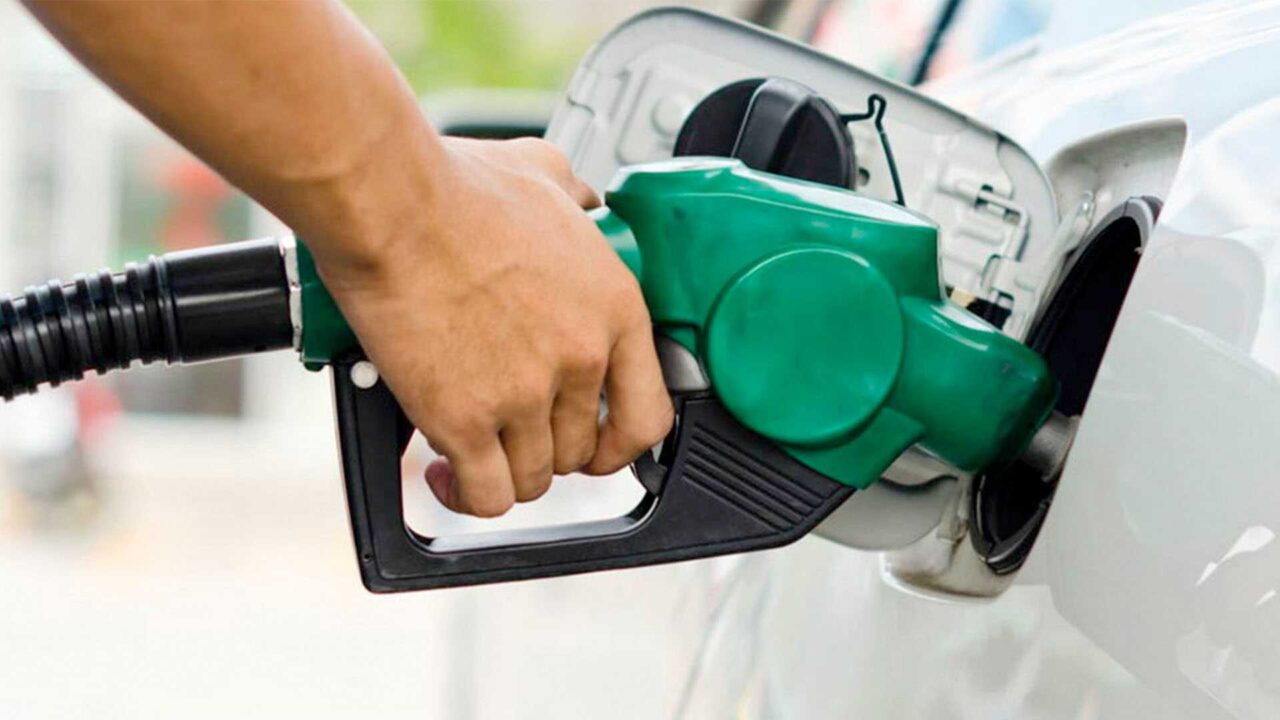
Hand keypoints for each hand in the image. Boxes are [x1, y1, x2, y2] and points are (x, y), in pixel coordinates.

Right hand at [316, 136, 673, 516]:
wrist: (391, 203)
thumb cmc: (456, 187)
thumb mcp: (544, 175)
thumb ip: (577, 197)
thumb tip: (584, 199)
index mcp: (614, 308)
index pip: (649, 414)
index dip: (620, 443)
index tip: (599, 445)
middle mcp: (580, 357)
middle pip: (581, 452)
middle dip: (547, 448)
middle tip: (513, 430)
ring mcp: (525, 394)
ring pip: (533, 479)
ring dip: (504, 470)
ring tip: (474, 449)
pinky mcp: (465, 420)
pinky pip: (486, 495)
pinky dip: (466, 495)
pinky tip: (446, 473)